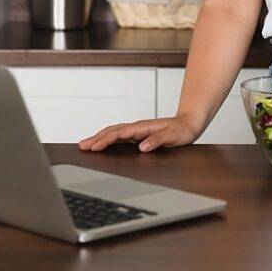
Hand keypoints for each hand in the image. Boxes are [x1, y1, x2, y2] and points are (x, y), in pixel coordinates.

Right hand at [78, 115, 197, 152]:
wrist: (189, 123)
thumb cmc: (182, 130)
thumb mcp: (173, 137)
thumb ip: (158, 141)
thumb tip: (142, 146)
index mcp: (143, 127)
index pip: (120, 133)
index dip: (106, 140)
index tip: (94, 147)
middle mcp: (137, 127)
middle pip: (112, 131)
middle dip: (96, 138)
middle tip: (81, 146)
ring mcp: (137, 130)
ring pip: (114, 132)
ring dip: (99, 137)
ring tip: (86, 144)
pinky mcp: (138, 134)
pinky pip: (119, 135)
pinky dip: (107, 138)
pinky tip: (102, 143)